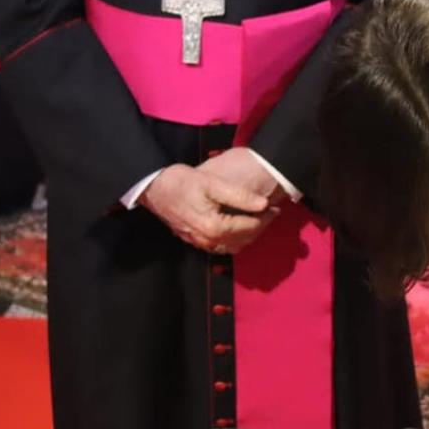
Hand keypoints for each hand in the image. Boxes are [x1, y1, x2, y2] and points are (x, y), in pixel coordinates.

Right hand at [141, 154, 278, 254]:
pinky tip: (239, 226)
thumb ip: (239, 196)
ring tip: (258, 219)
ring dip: (248, 235)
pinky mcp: (196, 241)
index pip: (249, 227)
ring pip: (234, 246)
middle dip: (260, 227)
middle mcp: (208, 241)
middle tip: (271, 213)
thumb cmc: (181, 182)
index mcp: (215, 227)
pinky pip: (222, 246)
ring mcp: (201, 244)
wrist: (153, 188)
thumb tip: (263, 204)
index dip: (266, 217)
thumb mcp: (212, 183)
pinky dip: (235, 239)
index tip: (275, 207)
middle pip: (244, 239)